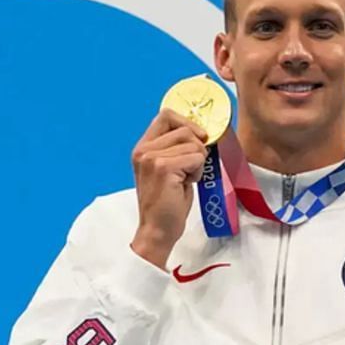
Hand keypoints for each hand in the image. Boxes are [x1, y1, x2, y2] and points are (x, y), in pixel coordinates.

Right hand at [130, 108, 207, 268]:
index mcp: (143, 147)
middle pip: (185, 128)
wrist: (158, 229)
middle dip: (198, 147)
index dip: (188, 123)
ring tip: (185, 178)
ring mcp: (151, 157)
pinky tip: (186, 184)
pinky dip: (198, 171)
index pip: (166, 114)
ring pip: (194, 143)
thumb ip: (176, 148)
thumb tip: (201, 131)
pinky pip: (197, 158)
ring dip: (198, 162)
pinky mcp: (164, 167)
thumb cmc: (168, 202)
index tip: (199, 139)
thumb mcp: (170, 168)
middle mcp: (143, 149)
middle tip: (190, 169)